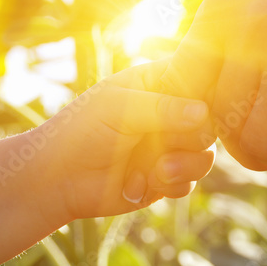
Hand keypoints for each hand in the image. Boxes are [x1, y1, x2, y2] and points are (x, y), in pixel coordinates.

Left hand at [29, 62, 215, 224]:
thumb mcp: (120, 109)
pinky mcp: (165, 178)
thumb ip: (162, 108)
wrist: (57, 179)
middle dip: (191, 138)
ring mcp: (168, 146)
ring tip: (157, 171)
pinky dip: (170, 186)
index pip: (199, 79)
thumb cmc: (81, 132)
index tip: (199, 108)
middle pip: (209, 122)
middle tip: (167, 144)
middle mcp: (168, 113)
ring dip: (184, 166)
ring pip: (205, 156)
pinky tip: (139, 185)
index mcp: (157, 83)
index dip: (206, 94)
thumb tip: (204, 112)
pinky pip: (189, 183)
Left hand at [160, 0, 266, 170]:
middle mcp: (250, 32)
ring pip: (259, 142)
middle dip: (241, 146)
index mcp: (224, 8)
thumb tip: (197, 97)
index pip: (187, 84)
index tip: (229, 119)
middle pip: (223, 121)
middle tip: (264, 146)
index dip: (204, 114)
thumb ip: (226, 34)